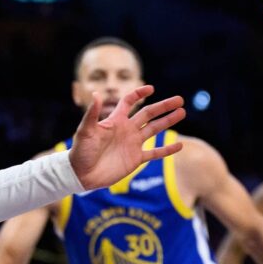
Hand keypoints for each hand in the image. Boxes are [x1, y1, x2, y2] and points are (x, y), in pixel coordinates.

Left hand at [68, 85, 185, 189]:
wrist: (81, 175)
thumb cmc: (80, 151)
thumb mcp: (85, 131)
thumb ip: (92, 113)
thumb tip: (96, 93)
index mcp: (115, 120)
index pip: (129, 102)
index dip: (139, 94)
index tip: (151, 88)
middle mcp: (127, 130)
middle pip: (148, 114)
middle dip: (163, 106)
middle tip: (179, 100)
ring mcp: (133, 144)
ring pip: (155, 129)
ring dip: (168, 121)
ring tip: (182, 113)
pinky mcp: (136, 159)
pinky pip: (155, 153)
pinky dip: (167, 150)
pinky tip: (180, 145)